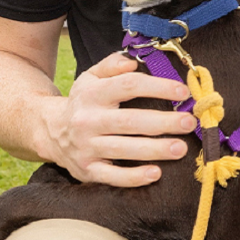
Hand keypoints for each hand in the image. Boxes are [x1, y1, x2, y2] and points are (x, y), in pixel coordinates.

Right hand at [42, 52, 196, 186]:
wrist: (51, 132)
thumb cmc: (84, 102)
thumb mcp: (91, 77)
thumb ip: (112, 65)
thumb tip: (132, 62)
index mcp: (92, 93)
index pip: (128, 85)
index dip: (157, 87)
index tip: (182, 91)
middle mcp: (88, 120)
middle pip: (130, 120)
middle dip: (163, 122)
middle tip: (188, 122)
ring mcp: (87, 147)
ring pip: (124, 149)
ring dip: (155, 149)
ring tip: (181, 148)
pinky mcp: (88, 170)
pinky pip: (112, 176)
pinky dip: (134, 177)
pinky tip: (156, 173)